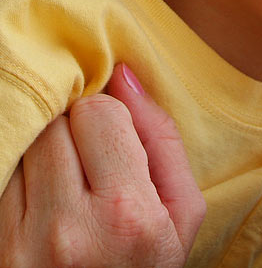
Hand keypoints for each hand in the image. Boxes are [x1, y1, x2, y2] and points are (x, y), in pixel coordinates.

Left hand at [0, 63, 205, 267]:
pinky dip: (24, 178)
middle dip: (78, 131)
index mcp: (128, 214)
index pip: (98, 112)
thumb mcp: (184, 212)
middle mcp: (68, 230)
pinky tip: (48, 201)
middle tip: (97, 163)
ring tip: (72, 183)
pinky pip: (3, 178)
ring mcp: (21, 246)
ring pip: (26, 146)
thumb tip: (124, 74)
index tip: (119, 141)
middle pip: (58, 124)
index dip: (111, 118)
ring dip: (48, 152)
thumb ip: (161, 136)